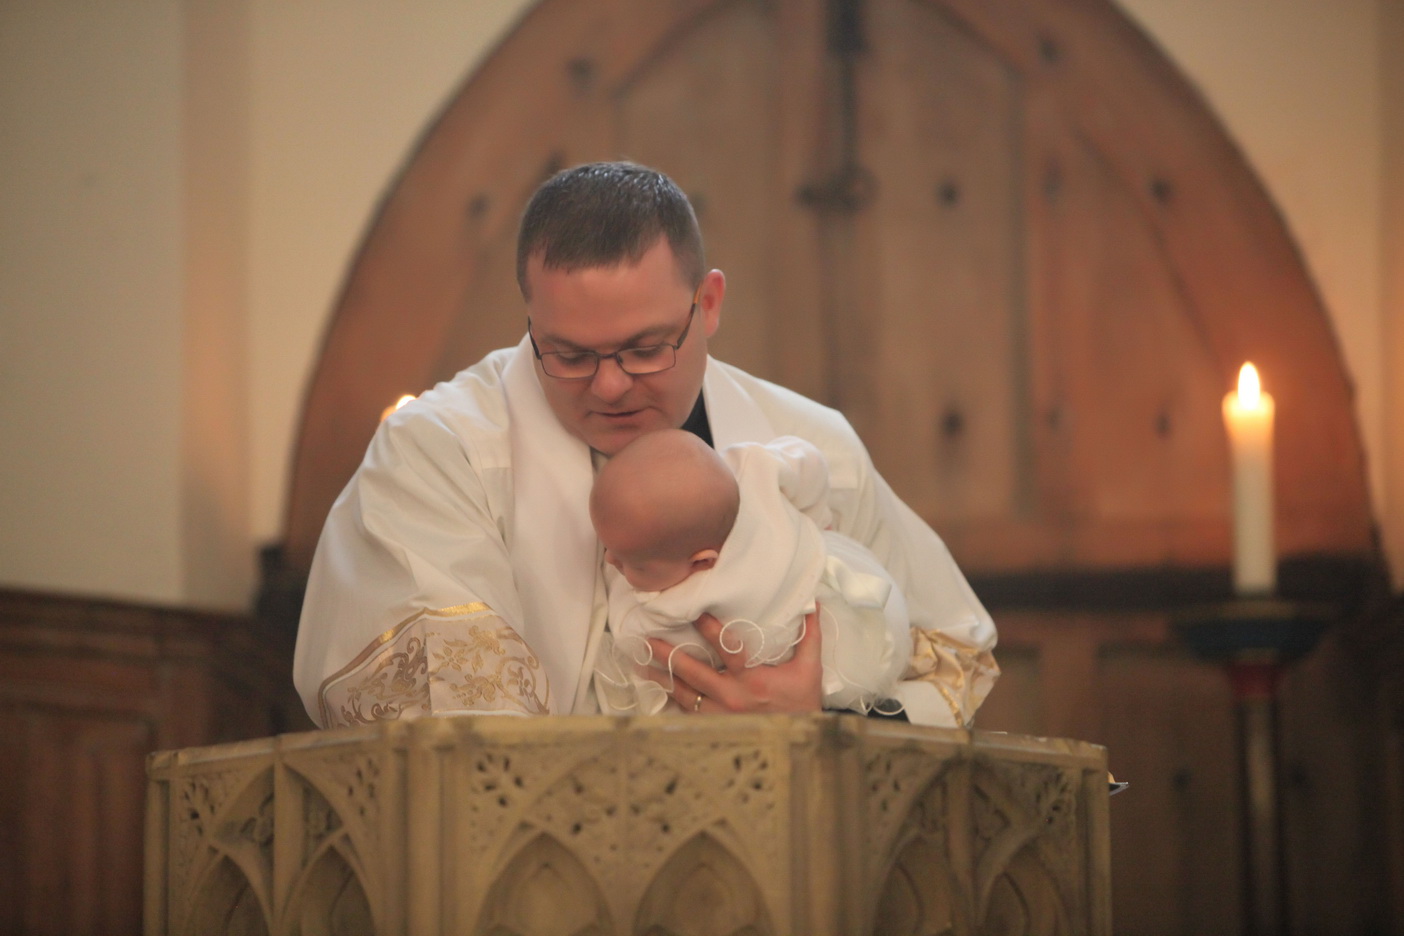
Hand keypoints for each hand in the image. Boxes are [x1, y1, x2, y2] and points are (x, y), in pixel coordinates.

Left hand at [646, 606, 822, 713]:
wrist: (798, 740)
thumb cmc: (801, 702)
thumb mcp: (809, 668)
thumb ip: (808, 635)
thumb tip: (810, 602)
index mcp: (753, 680)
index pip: (728, 650)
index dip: (710, 630)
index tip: (695, 612)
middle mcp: (732, 698)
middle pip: (693, 673)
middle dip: (668, 655)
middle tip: (647, 640)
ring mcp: (719, 716)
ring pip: (683, 694)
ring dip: (661, 679)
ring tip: (639, 664)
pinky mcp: (714, 727)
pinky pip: (687, 713)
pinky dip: (669, 701)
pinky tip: (654, 691)